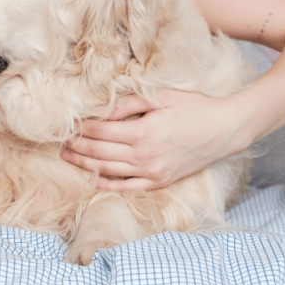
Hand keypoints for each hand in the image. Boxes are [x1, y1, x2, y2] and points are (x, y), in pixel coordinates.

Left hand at [60, 90, 250, 190]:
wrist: (225, 129)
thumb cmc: (194, 108)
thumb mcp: (160, 97)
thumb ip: (128, 105)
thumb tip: (101, 112)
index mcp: (142, 132)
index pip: (100, 132)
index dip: (80, 128)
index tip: (67, 124)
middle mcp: (144, 156)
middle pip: (99, 152)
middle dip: (76, 146)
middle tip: (59, 141)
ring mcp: (152, 172)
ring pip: (108, 170)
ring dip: (84, 164)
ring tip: (67, 157)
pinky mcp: (160, 181)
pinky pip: (127, 187)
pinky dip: (107, 184)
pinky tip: (92, 179)